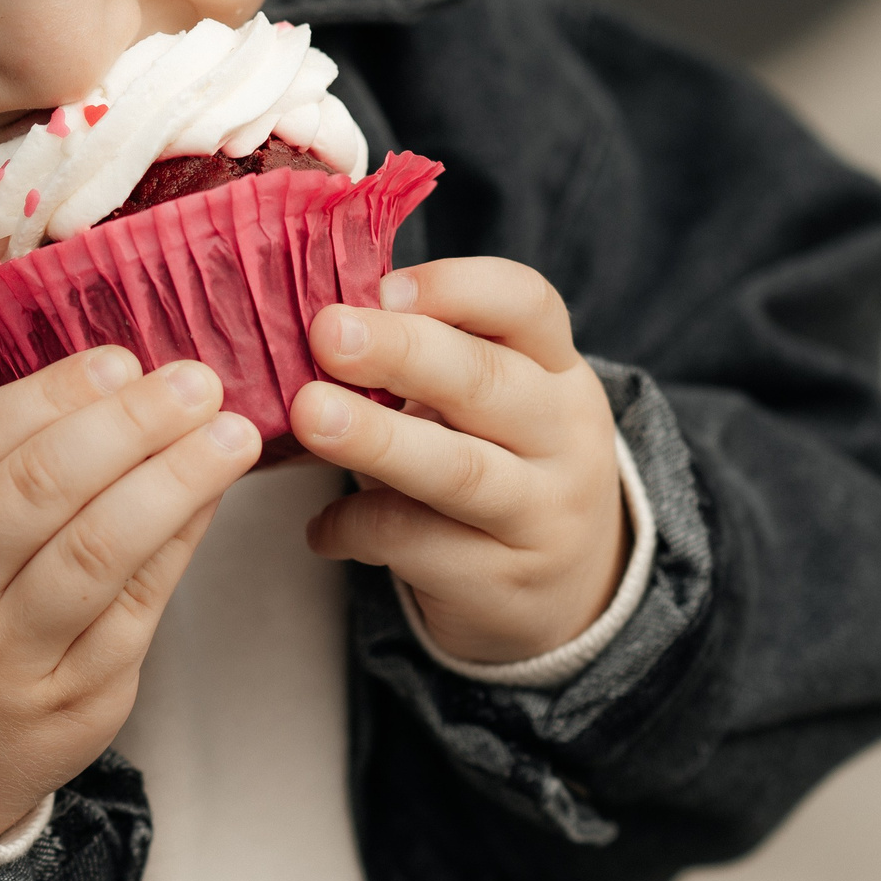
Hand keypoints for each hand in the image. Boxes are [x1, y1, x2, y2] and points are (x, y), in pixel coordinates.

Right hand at [0, 348, 258, 837]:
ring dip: (175, 484)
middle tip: (196, 383)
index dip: (50, 394)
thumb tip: (121, 384)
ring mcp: (6, 659)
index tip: (121, 361)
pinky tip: (210, 500)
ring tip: (231, 436)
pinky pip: (135, 613)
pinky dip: (179, 547)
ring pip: (97, 555)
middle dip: (130, 426)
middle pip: (39, 492)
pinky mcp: (70, 704)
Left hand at [289, 258, 628, 664]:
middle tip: (328, 333)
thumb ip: (429, 361)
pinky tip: (320, 529)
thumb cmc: (502, 466)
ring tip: (310, 415)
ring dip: (377, 438)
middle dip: (401, 351)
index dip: (455, 287)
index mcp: (556, 369)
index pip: (526, 304)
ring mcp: (543, 513)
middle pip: (487, 381)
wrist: (569, 593)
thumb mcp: (492, 405)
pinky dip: (354, 527)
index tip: (383, 288)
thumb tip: (324, 321)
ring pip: (459, 470)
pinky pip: (417, 544)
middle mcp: (564, 435)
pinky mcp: (503, 581)